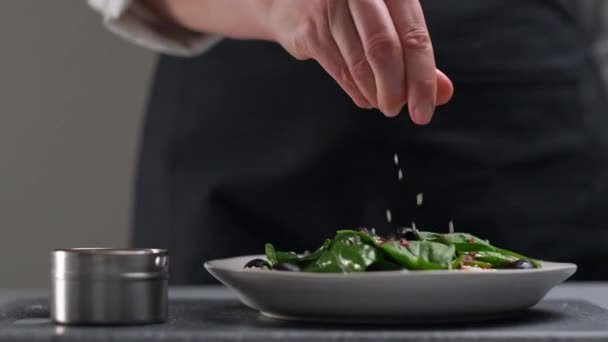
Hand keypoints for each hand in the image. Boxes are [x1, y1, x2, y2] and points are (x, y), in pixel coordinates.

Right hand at [268, 0, 453, 123]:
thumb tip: (442, 92)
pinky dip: (357, 91)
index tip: (424, 110)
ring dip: (375, 93)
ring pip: (360, 64)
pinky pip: (339, 71)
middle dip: (395, 89)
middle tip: (398, 110)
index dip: (421, 78)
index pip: (413, 35)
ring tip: (383, 103)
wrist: (291, 0)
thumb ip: (414, 52)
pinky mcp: (309, 30)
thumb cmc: (347, 9)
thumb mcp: (387, 19)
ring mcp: (330, 8)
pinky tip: (365, 97)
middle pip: (384, 49)